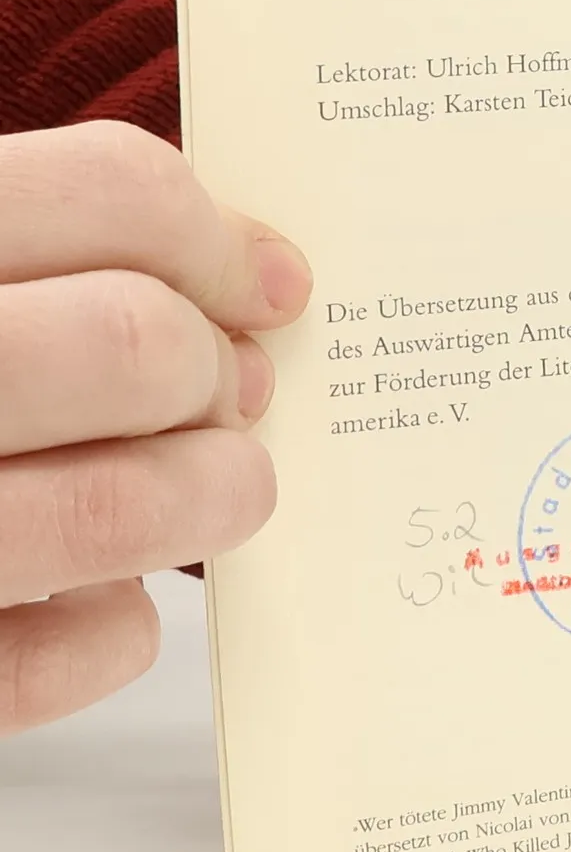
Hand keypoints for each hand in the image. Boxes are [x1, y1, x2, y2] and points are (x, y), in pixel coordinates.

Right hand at [0, 122, 309, 730]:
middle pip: (130, 346)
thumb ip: (23, 245)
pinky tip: (97, 598)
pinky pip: (57, 659)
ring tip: (222, 486)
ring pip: (117, 509)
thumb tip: (245, 275)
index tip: (266, 284)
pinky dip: (116, 630)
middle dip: (215, 372)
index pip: (104, 191)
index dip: (215, 239)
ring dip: (210, 494)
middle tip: (232, 390)